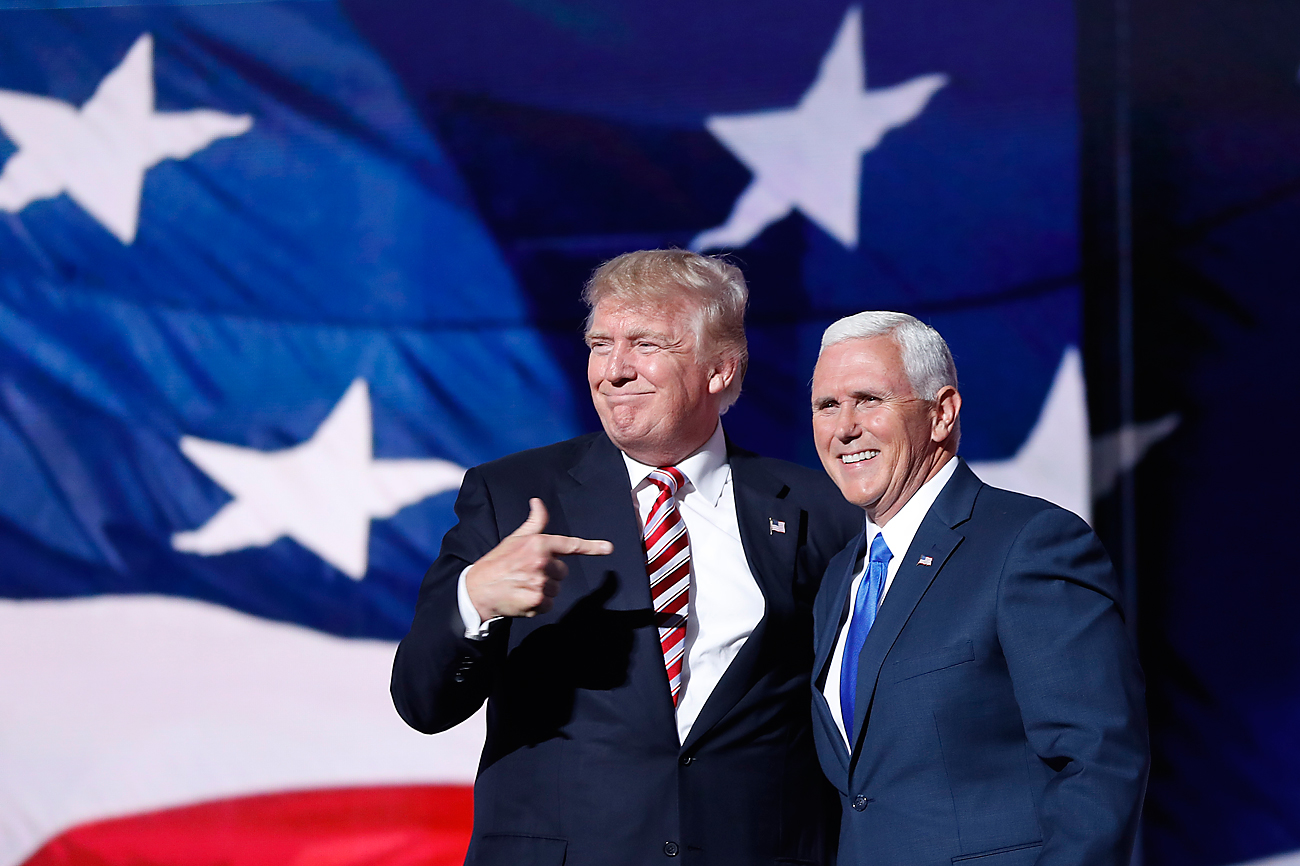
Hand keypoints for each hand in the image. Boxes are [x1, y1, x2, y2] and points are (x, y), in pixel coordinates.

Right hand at [465, 498, 613, 619]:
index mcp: (538, 544)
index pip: (570, 545)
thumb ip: (534, 522)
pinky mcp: (537, 601)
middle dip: (550, 574)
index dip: (592, 546)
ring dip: (544, 590)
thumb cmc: (498, 562)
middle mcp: (541, 562)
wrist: (477, 590)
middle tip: (529, 573)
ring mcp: (540, 582)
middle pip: (563, 572)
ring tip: (524, 585)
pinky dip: (539, 604)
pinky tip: (524, 597)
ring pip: (557, 589)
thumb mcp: (515, 538)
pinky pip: (550, 604)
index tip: (608, 548)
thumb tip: (538, 502)